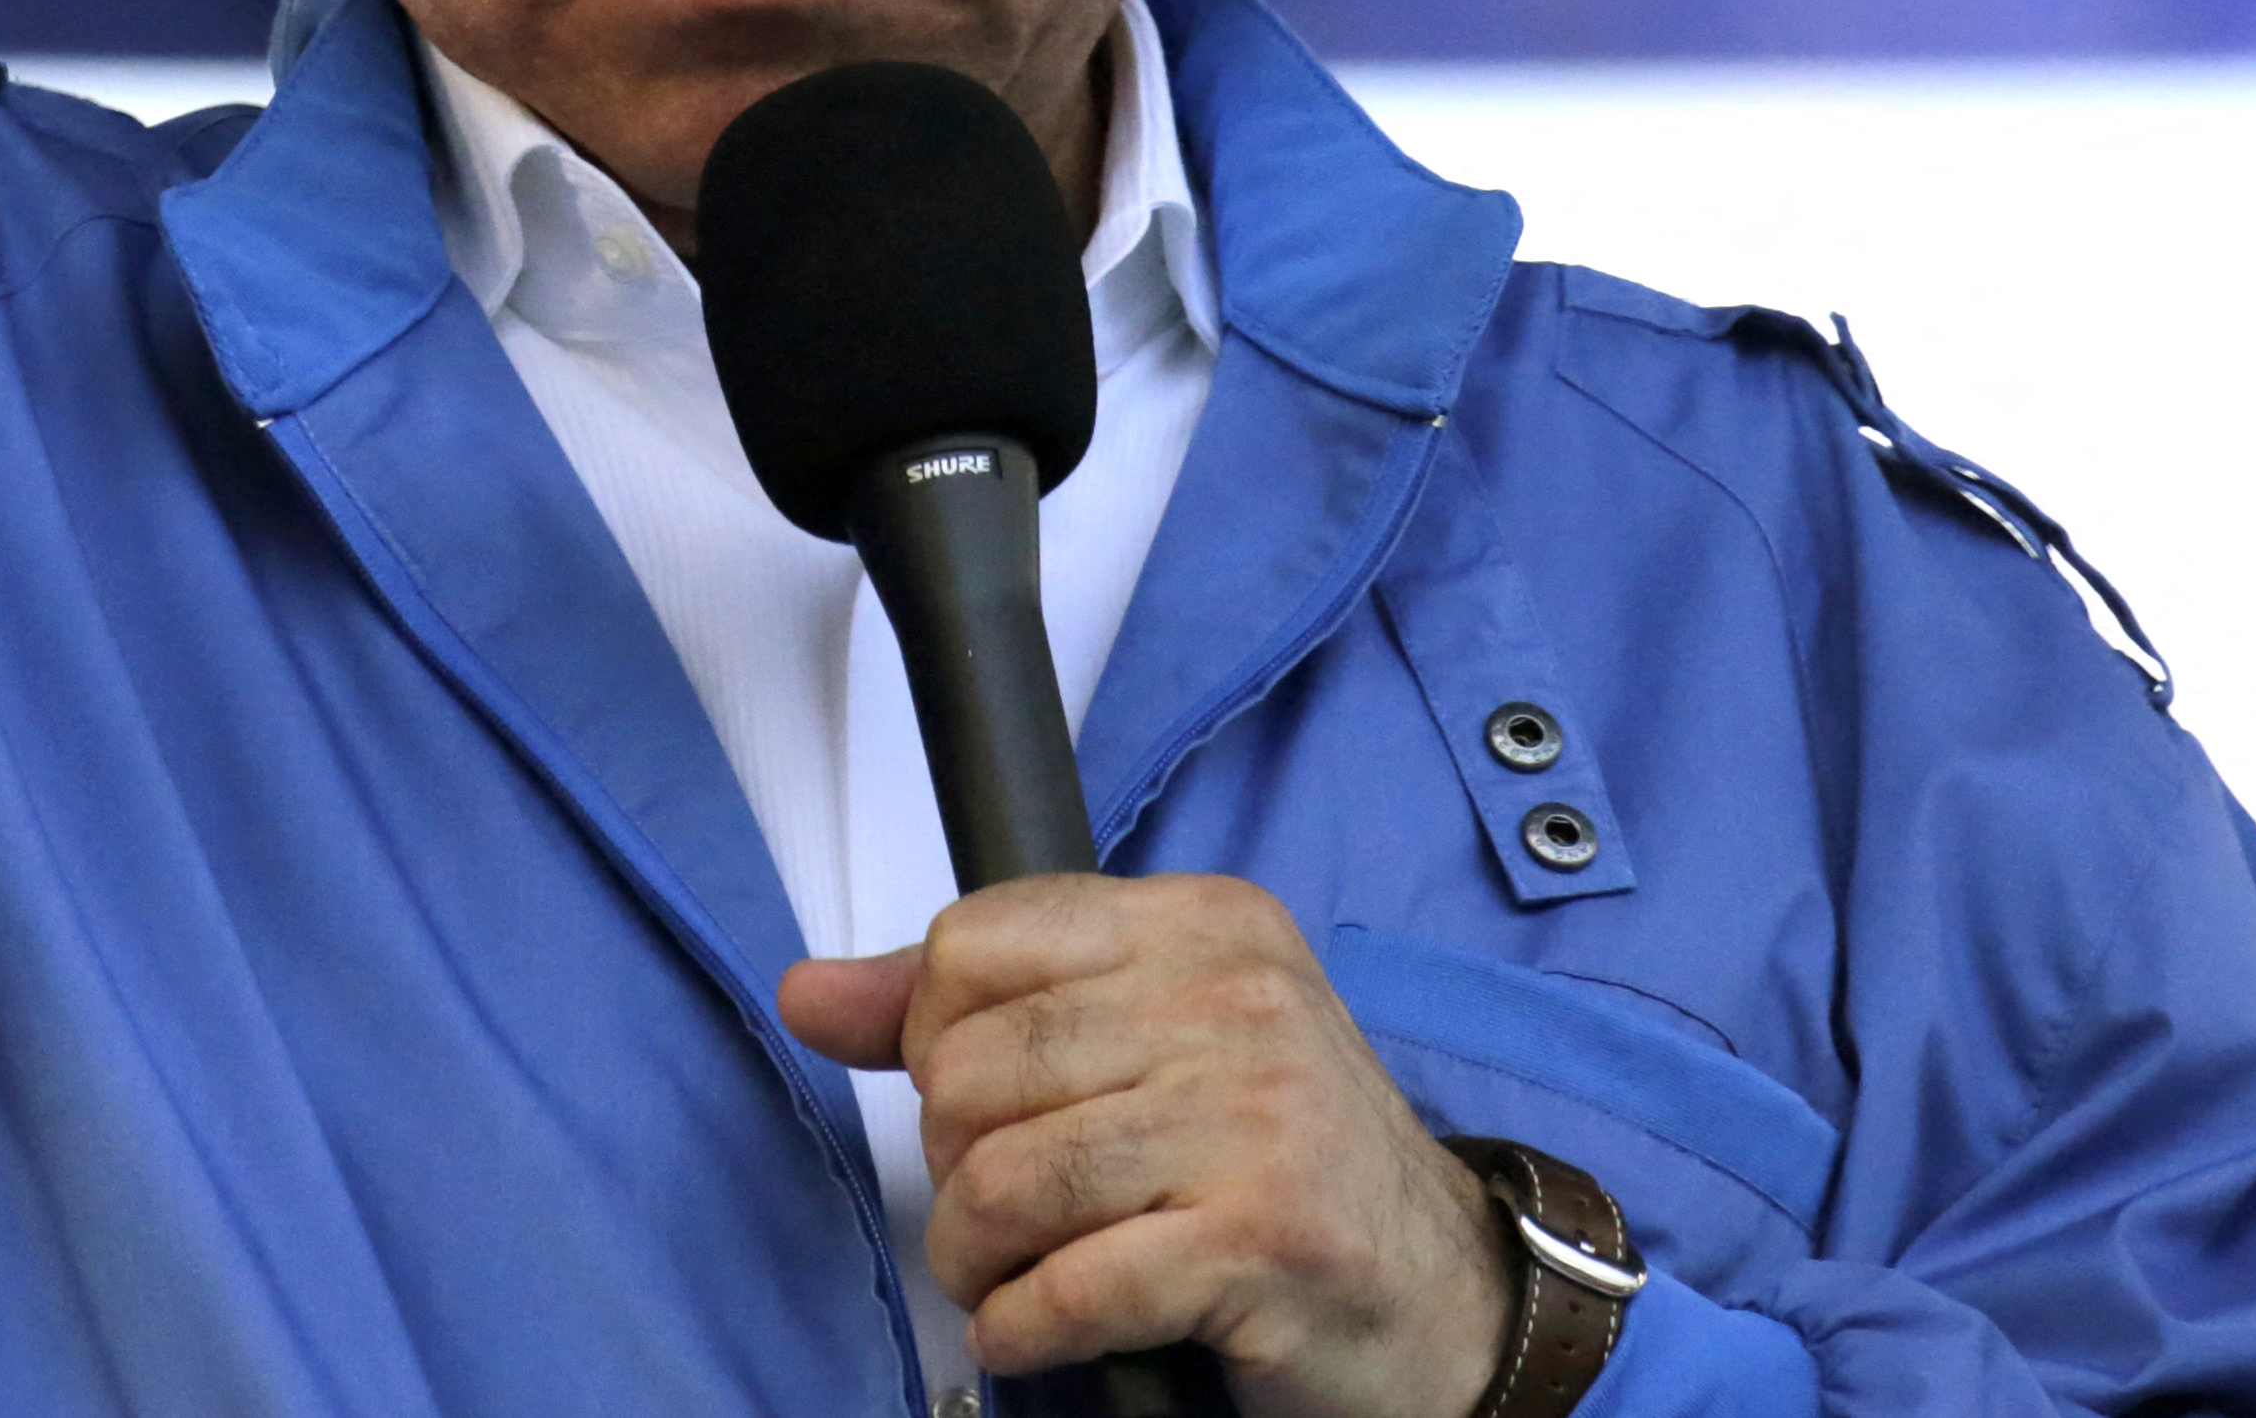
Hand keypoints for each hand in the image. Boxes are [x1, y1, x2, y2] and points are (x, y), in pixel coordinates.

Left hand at [783, 875, 1509, 1417]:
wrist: (1447, 1295)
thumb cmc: (1280, 1164)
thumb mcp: (1143, 1045)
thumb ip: (970, 1011)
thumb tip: (807, 994)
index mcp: (1203, 925)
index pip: (975, 944)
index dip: (934, 1041)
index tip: (976, 1103)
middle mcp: (1236, 1002)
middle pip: (973, 1069)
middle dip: (952, 1165)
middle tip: (1001, 1211)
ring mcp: (1257, 1120)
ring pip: (1007, 1179)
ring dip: (977, 1259)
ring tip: (1010, 1278)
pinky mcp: (1266, 1240)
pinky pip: (1070, 1286)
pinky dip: (1025, 1329)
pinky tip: (1042, 1330)